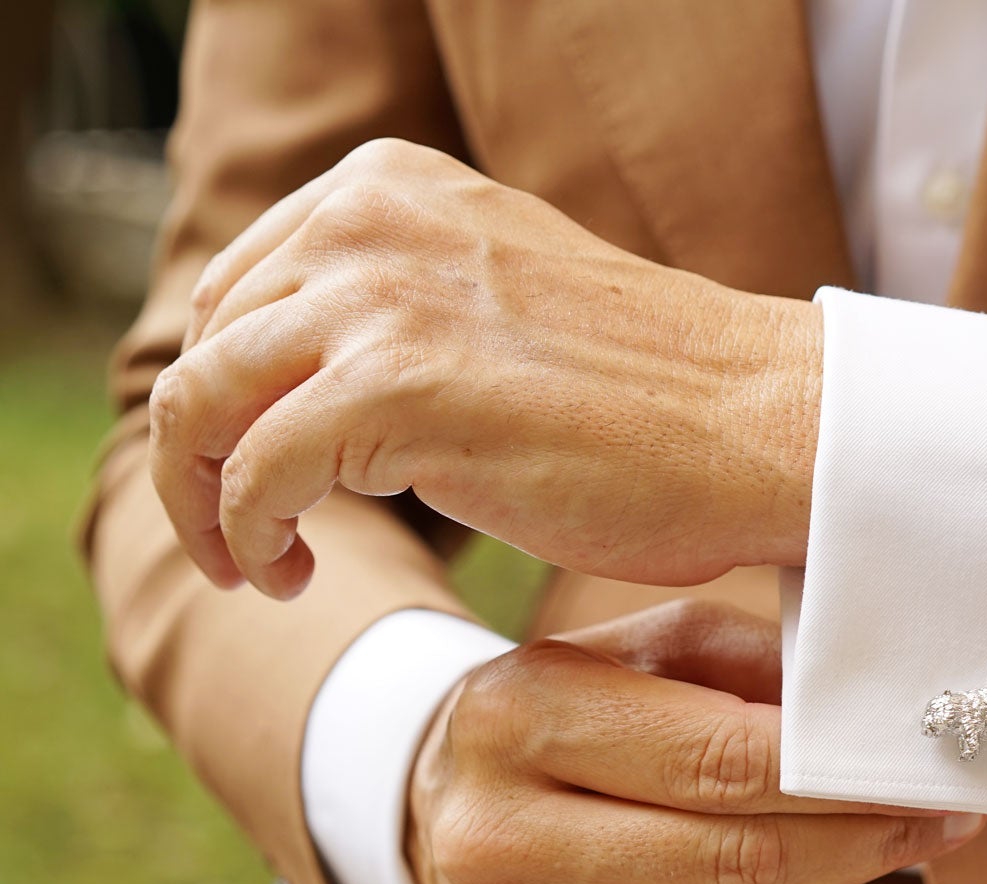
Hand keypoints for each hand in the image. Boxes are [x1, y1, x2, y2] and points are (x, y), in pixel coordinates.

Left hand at [148, 137, 821, 600]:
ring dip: (205, 505)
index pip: (239, 288)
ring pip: (201, 406)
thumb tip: (321, 379)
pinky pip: (253, 475)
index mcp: (393, 187)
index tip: (260, 467)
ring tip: (259, 567)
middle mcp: (368, 221)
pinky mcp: (393, 391)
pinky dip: (247, 536)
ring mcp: (378, 298)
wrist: (767, 426)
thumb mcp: (505, 303)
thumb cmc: (666, 396)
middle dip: (203, 454)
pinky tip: (291, 576)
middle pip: (207, 346)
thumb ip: (413, 306)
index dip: (230, 392)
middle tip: (251, 537)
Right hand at [405, 599, 979, 883]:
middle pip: (734, 859)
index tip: (926, 773)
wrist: (453, 799)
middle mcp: (493, 835)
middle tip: (936, 822)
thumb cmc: (586, 702)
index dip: (842, 776)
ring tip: (874, 862)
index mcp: (518, 715)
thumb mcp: (652, 647)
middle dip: (861, 842)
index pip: (722, 760)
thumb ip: (758, 665)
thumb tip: (880, 715)